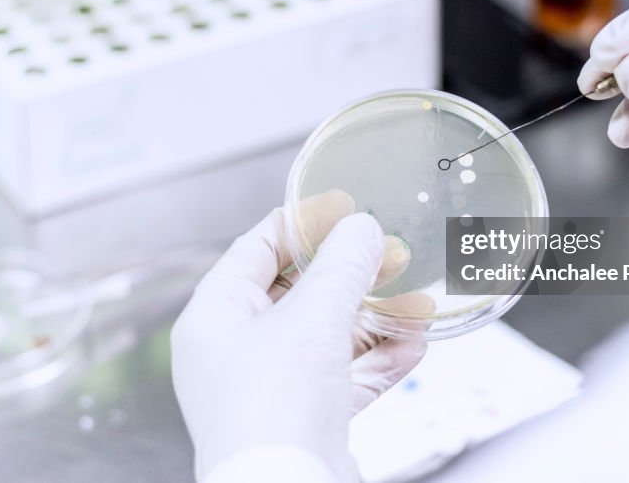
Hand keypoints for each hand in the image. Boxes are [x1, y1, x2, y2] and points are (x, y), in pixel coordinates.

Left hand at [171, 190, 430, 480]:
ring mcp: (271, 388)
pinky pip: (344, 376)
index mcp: (215, 318)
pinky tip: (413, 343)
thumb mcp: (313, 317)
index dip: (301, 223)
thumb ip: (342, 265)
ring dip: (372, 317)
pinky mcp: (305, 420)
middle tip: (388, 252)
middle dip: (348, 274)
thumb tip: (362, 229)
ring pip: (326, 337)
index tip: (342, 208)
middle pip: (296, 293)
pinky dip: (378, 359)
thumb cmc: (275, 408)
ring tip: (414, 300)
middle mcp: (236, 352)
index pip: (255, 249)